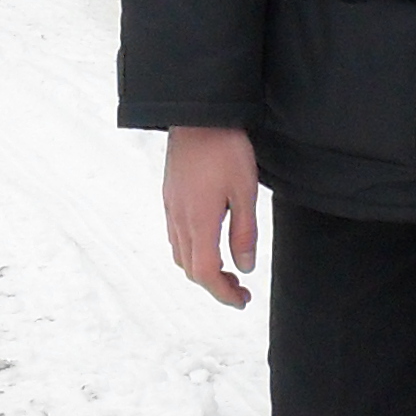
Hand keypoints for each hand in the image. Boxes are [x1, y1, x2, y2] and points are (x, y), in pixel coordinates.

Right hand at [163, 127, 260, 307]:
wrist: (198, 115)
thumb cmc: (225, 149)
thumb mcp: (245, 192)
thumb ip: (244, 233)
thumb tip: (244, 267)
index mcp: (198, 222)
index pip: (205, 273)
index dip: (223, 293)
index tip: (242, 300)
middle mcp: (179, 219)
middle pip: (190, 269)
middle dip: (215, 285)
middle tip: (240, 290)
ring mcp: (171, 208)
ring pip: (181, 254)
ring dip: (202, 269)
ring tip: (227, 269)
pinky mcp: (170, 196)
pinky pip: (176, 236)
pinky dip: (193, 251)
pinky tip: (211, 242)